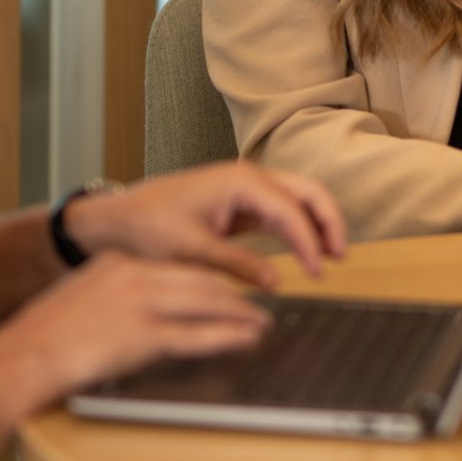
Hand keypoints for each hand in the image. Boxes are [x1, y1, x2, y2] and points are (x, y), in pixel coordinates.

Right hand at [0, 250, 269, 417]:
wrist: (20, 356)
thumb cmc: (43, 335)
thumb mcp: (83, 297)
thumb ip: (115, 292)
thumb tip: (144, 303)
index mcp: (117, 262)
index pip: (177, 265)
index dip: (209, 277)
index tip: (227, 285)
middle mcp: (133, 275)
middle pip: (198, 280)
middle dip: (232, 293)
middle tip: (258, 303)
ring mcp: (139, 304)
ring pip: (205, 302)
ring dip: (240, 313)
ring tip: (261, 321)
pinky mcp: (142, 336)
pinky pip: (196, 334)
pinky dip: (228, 336)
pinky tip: (246, 337)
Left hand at [64, 162, 347, 288]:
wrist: (121, 218)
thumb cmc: (148, 227)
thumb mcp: (190, 251)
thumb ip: (236, 264)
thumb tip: (275, 283)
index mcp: (241, 181)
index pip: (291, 210)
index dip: (309, 243)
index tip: (318, 273)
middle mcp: (250, 177)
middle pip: (308, 191)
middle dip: (329, 221)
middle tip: (341, 257)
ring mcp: (248, 188)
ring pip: (300, 199)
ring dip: (318, 224)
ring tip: (331, 258)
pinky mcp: (243, 203)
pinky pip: (283, 211)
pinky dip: (299, 229)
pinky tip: (306, 253)